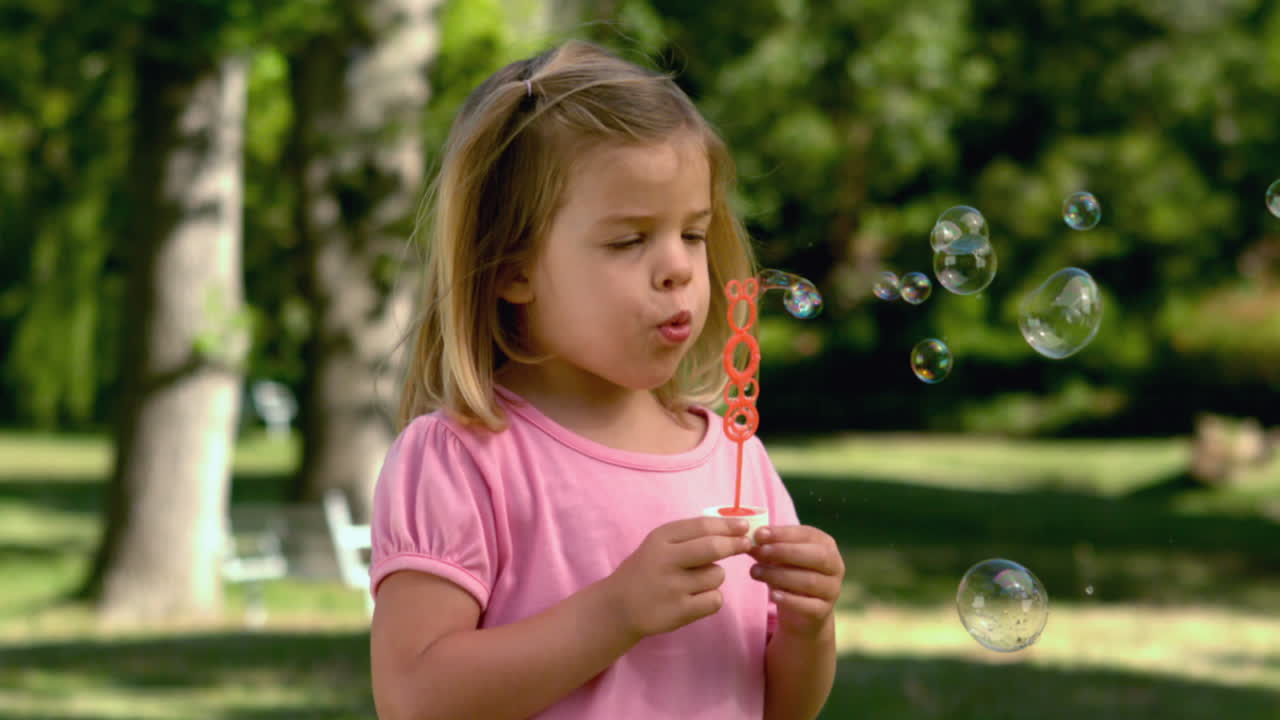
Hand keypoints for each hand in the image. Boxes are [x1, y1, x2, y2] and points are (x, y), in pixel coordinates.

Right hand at [605, 516, 752, 641]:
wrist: (618, 607)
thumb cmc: (647, 570)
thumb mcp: (659, 545)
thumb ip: (691, 535)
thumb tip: (734, 527)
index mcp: (660, 538)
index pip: (701, 526)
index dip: (728, 525)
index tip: (745, 526)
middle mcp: (665, 560)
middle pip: (713, 548)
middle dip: (735, 544)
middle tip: (746, 545)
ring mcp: (672, 587)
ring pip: (717, 575)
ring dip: (715, 576)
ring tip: (696, 581)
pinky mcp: (679, 611)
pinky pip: (715, 599)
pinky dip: (712, 598)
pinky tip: (696, 599)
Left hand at [748, 525, 843, 635]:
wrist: (802, 611)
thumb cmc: (791, 574)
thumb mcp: (778, 558)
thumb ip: (767, 549)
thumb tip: (748, 541)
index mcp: (826, 545)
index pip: (808, 534)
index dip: (783, 533)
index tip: (759, 534)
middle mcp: (835, 565)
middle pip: (816, 556)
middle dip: (785, 552)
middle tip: (760, 551)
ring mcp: (832, 589)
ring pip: (809, 581)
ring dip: (780, 575)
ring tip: (755, 572)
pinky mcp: (824, 611)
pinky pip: (808, 605)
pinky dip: (789, 600)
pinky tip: (772, 595)